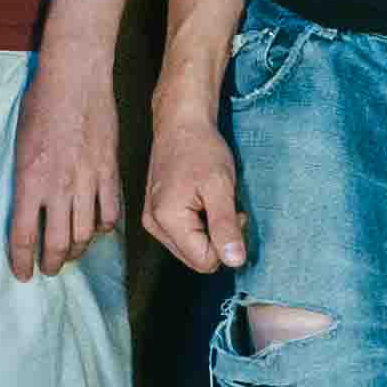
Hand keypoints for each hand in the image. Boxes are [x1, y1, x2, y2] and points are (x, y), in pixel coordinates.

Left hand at [7, 54, 132, 281]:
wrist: (76, 79)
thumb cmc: (40, 105)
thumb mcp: (19, 143)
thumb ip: (24, 179)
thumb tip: (26, 204)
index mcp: (29, 180)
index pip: (23, 236)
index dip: (21, 261)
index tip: (21, 274)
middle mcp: (58, 187)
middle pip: (56, 243)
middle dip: (50, 263)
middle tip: (47, 269)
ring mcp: (88, 181)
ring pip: (84, 233)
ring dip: (75, 250)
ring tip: (69, 254)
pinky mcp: (110, 172)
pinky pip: (110, 213)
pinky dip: (103, 227)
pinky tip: (96, 229)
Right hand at [138, 98, 248, 278]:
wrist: (181, 124)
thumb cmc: (201, 149)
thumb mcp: (220, 187)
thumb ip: (225, 227)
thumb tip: (234, 262)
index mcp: (167, 220)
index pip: (204, 261)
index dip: (226, 244)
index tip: (234, 214)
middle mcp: (154, 224)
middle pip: (196, 259)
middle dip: (218, 240)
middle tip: (226, 207)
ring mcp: (152, 220)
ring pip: (190, 250)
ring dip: (209, 232)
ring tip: (213, 202)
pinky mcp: (155, 215)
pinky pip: (183, 237)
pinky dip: (199, 225)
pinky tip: (202, 202)